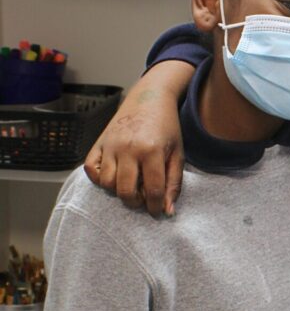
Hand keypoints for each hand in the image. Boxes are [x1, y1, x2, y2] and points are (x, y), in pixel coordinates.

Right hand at [84, 61, 190, 216]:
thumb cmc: (166, 128)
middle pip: (125, 192)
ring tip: (130, 185)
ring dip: (118, 191)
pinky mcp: (98, 142)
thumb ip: (174, 183)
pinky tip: (114, 175)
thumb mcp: (177, 154)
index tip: (157, 210)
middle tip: (143, 198)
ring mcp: (110, 145)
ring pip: (107, 184)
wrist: (149, 99)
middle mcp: (128, 149)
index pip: (152, 191)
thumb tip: (168, 211)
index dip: (156, 207)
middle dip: (136, 202)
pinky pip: (90, 169)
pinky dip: (99, 178)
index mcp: (152, 151)